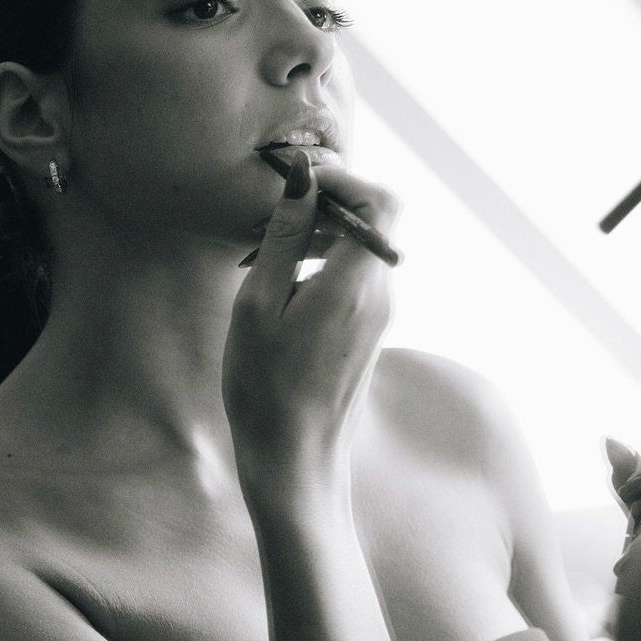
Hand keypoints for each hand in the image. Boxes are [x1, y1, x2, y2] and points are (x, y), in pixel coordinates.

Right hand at [224, 152, 397, 480]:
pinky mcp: (368, 333)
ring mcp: (379, 316)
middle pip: (371, 221)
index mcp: (357, 283)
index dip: (343, 179)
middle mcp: (381, 295)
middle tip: (265, 221)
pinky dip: (320, 266)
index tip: (296, 184)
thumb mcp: (260, 303)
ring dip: (315, 237)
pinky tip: (276, 290)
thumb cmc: (267, 387)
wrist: (295, 461)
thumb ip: (285, 236)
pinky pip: (353, 278)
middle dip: (321, 206)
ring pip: (359, 249)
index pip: (380, 201)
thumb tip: (303, 178)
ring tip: (260, 257)